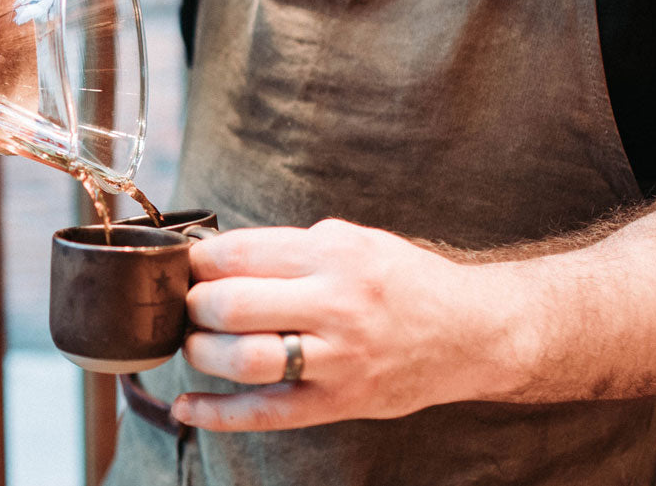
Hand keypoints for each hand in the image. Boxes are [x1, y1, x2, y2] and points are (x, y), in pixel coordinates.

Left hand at [174, 218, 518, 431]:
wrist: (471, 333)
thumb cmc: (405, 282)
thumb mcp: (355, 241)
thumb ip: (292, 248)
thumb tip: (219, 256)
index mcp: (336, 255)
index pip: (241, 254)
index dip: (198, 261)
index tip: (184, 265)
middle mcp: (336, 305)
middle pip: (232, 306)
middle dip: (194, 305)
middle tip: (188, 304)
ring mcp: (338, 359)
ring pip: (243, 360)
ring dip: (201, 351)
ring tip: (196, 342)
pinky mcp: (339, 402)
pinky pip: (266, 413)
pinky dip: (217, 415)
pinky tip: (187, 407)